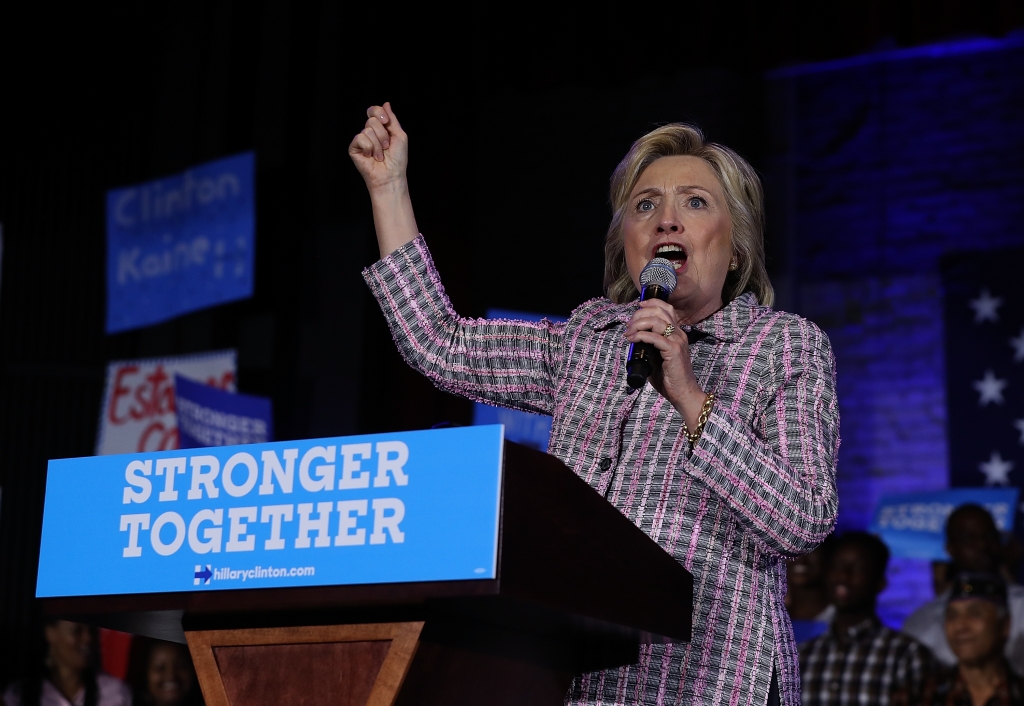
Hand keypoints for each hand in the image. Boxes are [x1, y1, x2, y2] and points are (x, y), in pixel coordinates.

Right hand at [348, 102, 417, 257]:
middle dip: (383, 134)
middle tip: (386, 147)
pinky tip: (371, 157)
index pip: (374, 111)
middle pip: (372, 119)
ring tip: (380, 155)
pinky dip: (369, 148)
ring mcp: (361, 141)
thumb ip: (392, 119)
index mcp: (380, 128)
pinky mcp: (354, 148)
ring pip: (368, 130)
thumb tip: (386, 103)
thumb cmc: (397, 159)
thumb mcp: (399, 135)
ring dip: (378, 145)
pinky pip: (360, 138)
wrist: (391, 176)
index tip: (386, 122)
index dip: (379, 113)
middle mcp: (369, 133)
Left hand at [624, 299, 706, 426]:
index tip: (638, 307)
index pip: (666, 308)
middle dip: (640, 314)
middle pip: (660, 311)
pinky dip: (640, 335)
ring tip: (628, 333)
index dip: (651, 303)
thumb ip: (648, 346)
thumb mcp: (656, 357)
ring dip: (638, 324)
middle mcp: (679, 333)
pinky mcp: (673, 350)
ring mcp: (677, 341)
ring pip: (656, 321)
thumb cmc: (669, 378)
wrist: (683, 393)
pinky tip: (632, 340)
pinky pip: (654, 337)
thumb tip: (632, 338)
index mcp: (677, 333)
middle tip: (629, 325)